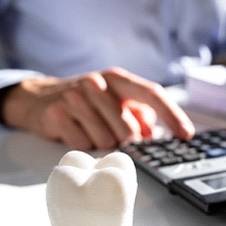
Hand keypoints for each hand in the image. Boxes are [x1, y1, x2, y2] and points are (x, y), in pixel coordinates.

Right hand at [1, 67, 194, 149]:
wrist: (39, 98)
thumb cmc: (86, 102)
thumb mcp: (114, 100)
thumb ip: (138, 114)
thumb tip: (153, 135)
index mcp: (117, 79)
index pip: (152, 94)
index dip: (172, 115)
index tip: (186, 135)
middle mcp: (97, 84)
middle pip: (128, 130)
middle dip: (125, 141)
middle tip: (111, 134)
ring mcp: (75, 98)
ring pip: (106, 141)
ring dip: (102, 144)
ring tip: (89, 129)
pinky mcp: (57, 114)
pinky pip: (83, 145)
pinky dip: (84, 146)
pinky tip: (75, 132)